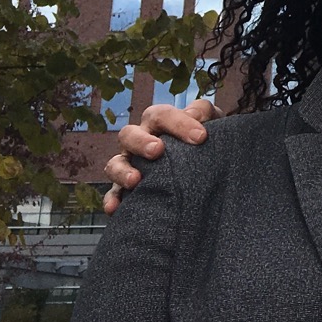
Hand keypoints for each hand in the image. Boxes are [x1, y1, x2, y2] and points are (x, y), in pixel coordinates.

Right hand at [102, 98, 219, 212]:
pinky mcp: (126, 189)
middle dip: (141, 142)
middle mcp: (139, 140)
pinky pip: (113, 194)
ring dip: (122, 171)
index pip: (161, 115)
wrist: (206, 165)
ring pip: (115, 164)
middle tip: (157, 150)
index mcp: (158, 122)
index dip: (179, 123)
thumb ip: (203, 112)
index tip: (200, 137)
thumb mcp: (210, 121)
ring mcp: (130, 164)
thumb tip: (194, 115)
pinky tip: (115, 208)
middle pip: (128, 134)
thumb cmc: (204, 138)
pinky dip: (112, 200)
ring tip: (135, 180)